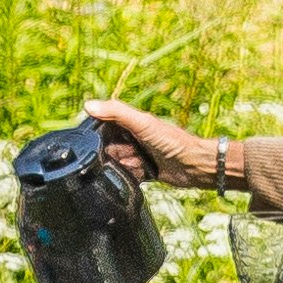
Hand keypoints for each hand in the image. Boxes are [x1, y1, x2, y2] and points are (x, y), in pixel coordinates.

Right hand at [77, 101, 225, 187]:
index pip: (105, 123)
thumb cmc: (172, 141)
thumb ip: (116, 113)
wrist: (195, 166)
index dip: (96, 132)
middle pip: (108, 146)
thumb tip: (88, 105)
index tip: (90, 140)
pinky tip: (134, 176)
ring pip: (116, 163)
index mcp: (132, 122)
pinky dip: (126, 178)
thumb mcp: (142, 123)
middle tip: (120, 155)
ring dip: (118, 167)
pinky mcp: (143, 171)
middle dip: (108, 154)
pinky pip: (126, 176)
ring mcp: (138, 155)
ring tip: (135, 165)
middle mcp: (134, 138)